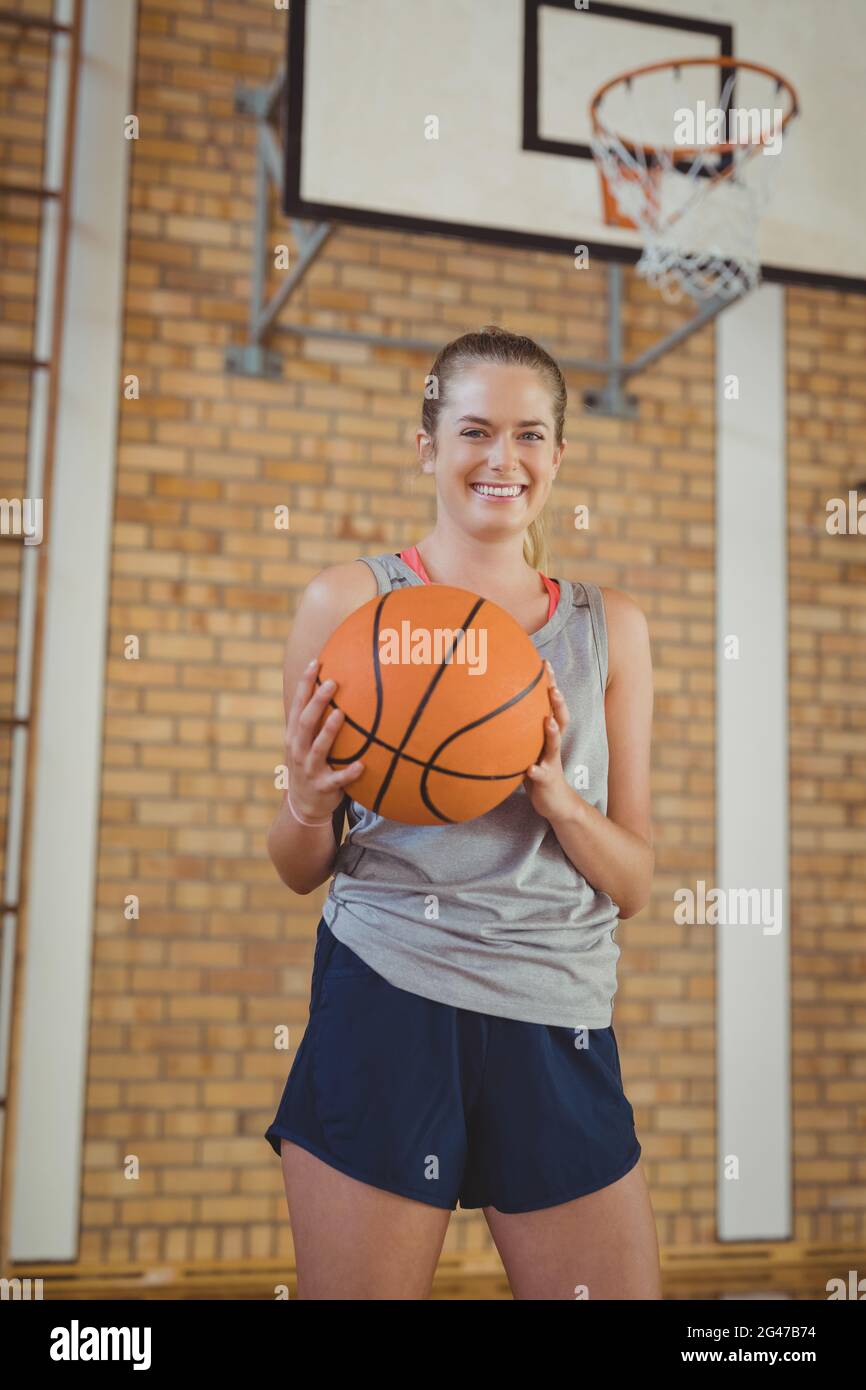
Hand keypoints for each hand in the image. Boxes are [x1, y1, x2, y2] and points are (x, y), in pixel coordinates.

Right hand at [285, 658, 363, 820]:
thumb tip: (336, 685)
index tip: (315, 663)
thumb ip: (316, 719)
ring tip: (341, 714)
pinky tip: (361, 765)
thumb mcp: (305, 742)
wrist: (303, 806)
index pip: (297, 706)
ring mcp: (309, 770)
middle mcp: (298, 750)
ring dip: (328, 731)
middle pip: (306, 722)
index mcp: (294, 736)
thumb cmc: (310, 764)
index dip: (304, 684)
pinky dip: (348, 773)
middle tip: (332, 682)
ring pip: (318, 749)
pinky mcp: (323, 787)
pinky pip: (337, 780)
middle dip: (317, 702)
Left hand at [523, 659, 575, 822]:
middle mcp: (552, 745)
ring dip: (552, 732)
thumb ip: (518, 727)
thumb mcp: (527, 745)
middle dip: (557, 702)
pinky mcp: (547, 781)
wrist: (554, 802)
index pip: (551, 705)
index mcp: (547, 734)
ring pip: (555, 745)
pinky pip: (542, 776)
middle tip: (553, 687)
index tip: (545, 662)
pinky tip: (530, 770)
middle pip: (560, 719)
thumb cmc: (537, 768)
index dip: (550, 684)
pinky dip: (537, 771)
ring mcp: (551, 762)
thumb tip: (492, 704)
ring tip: (547, 720)